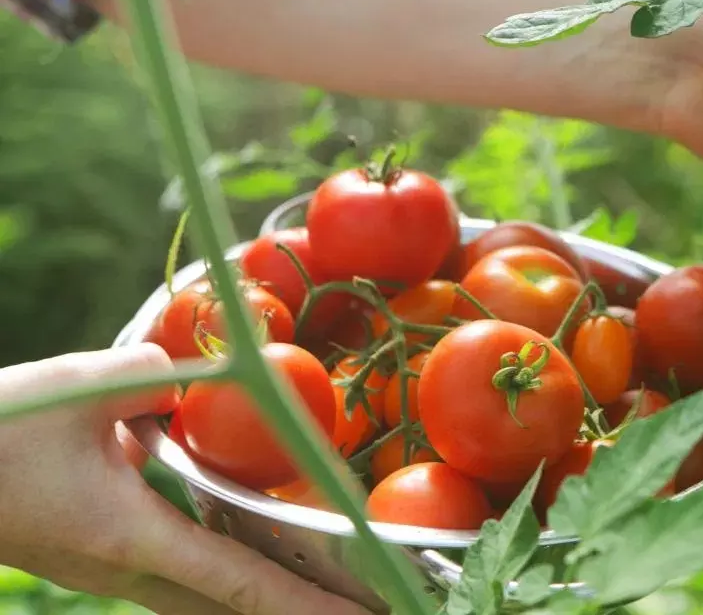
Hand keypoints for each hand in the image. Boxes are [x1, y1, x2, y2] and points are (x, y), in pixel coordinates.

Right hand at [0, 344, 370, 614]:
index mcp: (132, 538)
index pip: (241, 583)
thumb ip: (153, 376)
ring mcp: (107, 572)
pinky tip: (244, 551)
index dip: (308, 607)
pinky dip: (220, 576)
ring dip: (256, 596)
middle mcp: (125, 571)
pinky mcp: (94, 558)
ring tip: (320, 587)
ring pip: (199, 599)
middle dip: (296, 610)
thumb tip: (205, 373)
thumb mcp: (77, 387)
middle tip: (363, 605)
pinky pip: (174, 577)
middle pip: (229, 606)